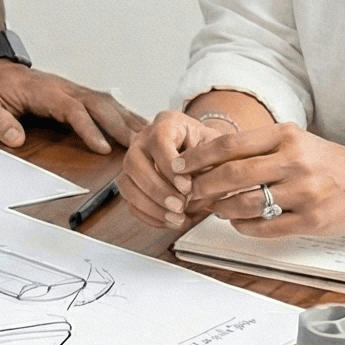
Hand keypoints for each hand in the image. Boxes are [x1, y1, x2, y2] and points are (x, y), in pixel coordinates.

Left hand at [0, 63, 136, 154]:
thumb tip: (16, 138)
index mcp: (43, 91)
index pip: (73, 109)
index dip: (89, 129)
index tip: (103, 148)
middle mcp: (63, 88)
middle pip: (99, 104)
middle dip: (120, 126)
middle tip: (141, 148)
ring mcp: (71, 90)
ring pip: (107, 102)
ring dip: (128, 119)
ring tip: (150, 139)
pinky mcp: (75, 96)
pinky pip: (105, 104)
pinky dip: (124, 115)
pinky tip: (139, 127)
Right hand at [115, 111, 206, 230]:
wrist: (205, 154)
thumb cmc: (210, 149)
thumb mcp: (217, 148)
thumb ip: (207, 164)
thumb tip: (193, 188)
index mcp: (166, 124)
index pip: (158, 141)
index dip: (169, 166)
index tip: (187, 186)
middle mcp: (143, 140)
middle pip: (134, 163)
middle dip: (157, 189)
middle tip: (180, 206)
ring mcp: (134, 162)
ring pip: (127, 185)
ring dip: (151, 206)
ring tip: (177, 218)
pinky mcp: (132, 183)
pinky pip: (131, 203)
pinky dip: (150, 216)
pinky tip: (170, 221)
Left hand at [182, 123, 344, 238]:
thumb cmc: (324, 160)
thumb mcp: (293, 140)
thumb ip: (256, 146)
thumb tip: (208, 157)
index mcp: (286, 136)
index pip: (229, 145)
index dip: (198, 157)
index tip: (179, 166)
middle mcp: (294, 161)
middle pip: (232, 175)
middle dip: (202, 186)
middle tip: (189, 192)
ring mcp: (304, 192)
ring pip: (246, 204)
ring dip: (221, 209)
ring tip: (214, 208)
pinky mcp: (310, 220)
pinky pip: (265, 227)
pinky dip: (243, 226)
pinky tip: (237, 221)